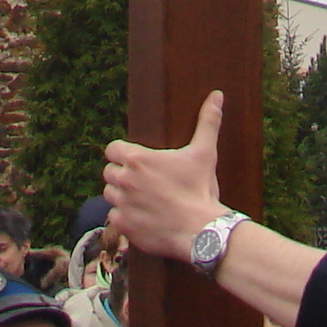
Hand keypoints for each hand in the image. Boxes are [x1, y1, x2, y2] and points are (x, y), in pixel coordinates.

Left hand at [102, 91, 228, 260]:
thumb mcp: (205, 152)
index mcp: (138, 160)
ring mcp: (123, 204)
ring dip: (121, 197)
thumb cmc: (200, 189)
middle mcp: (125, 180)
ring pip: (109, 196)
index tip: (134, 161)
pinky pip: (114, 218)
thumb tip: (217, 95)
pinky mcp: (124, 226)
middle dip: (122, 176)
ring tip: (142, 199)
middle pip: (109, 173)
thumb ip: (208, 121)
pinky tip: (142, 218)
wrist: (201, 231)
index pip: (112, 149)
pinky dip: (125, 218)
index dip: (121, 154)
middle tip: (141, 182)